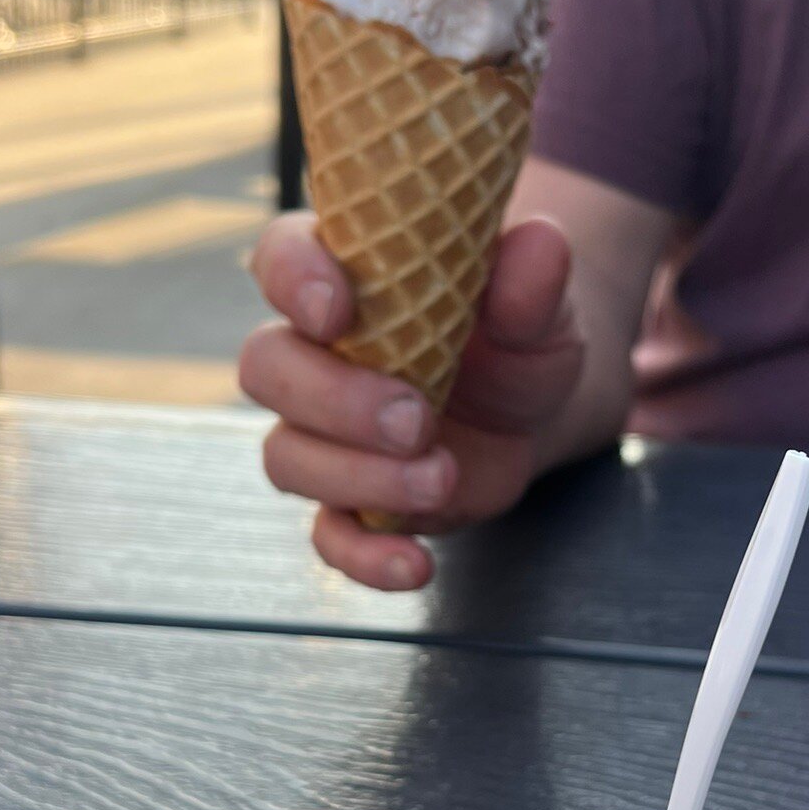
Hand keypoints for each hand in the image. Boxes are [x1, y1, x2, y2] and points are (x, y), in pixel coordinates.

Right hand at [240, 213, 583, 589]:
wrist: (537, 412)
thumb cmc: (518, 337)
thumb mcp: (539, 306)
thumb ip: (532, 282)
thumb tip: (539, 244)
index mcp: (348, 280)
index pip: (282, 258)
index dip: (293, 280)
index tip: (337, 310)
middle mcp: (317, 355)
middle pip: (268, 368)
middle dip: (335, 400)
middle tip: (418, 419)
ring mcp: (327, 435)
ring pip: (288, 456)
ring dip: (357, 477)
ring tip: (442, 478)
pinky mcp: (355, 500)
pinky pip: (328, 535)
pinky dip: (363, 558)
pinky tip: (414, 565)